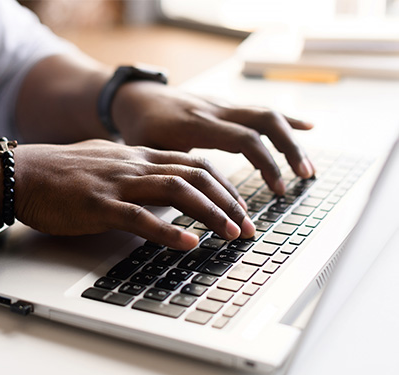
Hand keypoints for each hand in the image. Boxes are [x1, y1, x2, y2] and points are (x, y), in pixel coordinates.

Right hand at [13, 140, 253, 249]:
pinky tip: (189, 243)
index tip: (240, 207)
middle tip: (248, 226)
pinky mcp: (101, 205)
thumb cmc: (65, 172)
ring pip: (177, 191)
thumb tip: (163, 183)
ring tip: (232, 233)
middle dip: (228, 201)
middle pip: (195, 176)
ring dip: (209, 213)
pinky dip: (168, 231)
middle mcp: (136, 165)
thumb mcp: (110, 162)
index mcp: (141, 156)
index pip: (195, 165)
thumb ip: (139, 170)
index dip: (224, 186)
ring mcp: (120, 183)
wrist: (25, 173)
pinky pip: (141, 217)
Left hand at [112, 82, 314, 195]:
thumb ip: (173, 172)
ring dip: (291, 139)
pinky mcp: (226, 106)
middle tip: (304, 176)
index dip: (266, 164)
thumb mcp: (149, 152)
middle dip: (289, 150)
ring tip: (307, 166)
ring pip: (266, 114)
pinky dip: (285, 120)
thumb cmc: (141, 129)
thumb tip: (194, 206)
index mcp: (197, 124)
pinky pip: (259, 110)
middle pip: (264, 122)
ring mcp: (222, 106)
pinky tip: (306, 127)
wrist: (138, 97)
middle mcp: (215, 110)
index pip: (244, 139)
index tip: (277, 190)